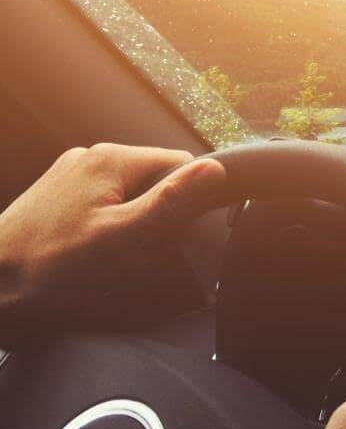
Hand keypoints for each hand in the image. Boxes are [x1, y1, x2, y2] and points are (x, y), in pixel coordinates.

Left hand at [0, 143, 226, 343]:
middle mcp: (89, 158)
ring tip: (108, 258)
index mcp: (110, 159)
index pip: (181, 164)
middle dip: (157, 216)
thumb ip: (171, 201)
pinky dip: (108, 229)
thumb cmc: (47, 270)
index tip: (170, 236)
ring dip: (132, 225)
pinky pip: (104, 206)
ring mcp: (70, 176)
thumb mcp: (122, 239)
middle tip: (136, 253)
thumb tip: (216, 170)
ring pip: (130, 195)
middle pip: (155, 180)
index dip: (186, 202)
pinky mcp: (57, 197)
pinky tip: (90, 256)